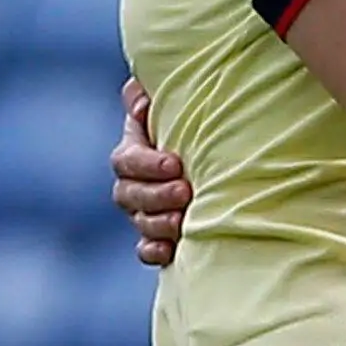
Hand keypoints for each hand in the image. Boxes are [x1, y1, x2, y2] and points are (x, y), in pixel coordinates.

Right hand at [112, 77, 192, 266]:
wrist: (219, 154)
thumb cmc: (198, 119)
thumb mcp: (178, 102)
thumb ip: (149, 95)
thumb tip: (141, 103)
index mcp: (134, 149)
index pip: (126, 160)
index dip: (146, 164)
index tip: (175, 163)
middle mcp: (134, 182)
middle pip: (128, 194)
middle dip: (156, 195)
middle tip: (185, 192)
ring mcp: (144, 211)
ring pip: (139, 221)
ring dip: (158, 223)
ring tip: (183, 222)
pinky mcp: (159, 236)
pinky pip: (145, 249)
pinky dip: (153, 250)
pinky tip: (168, 250)